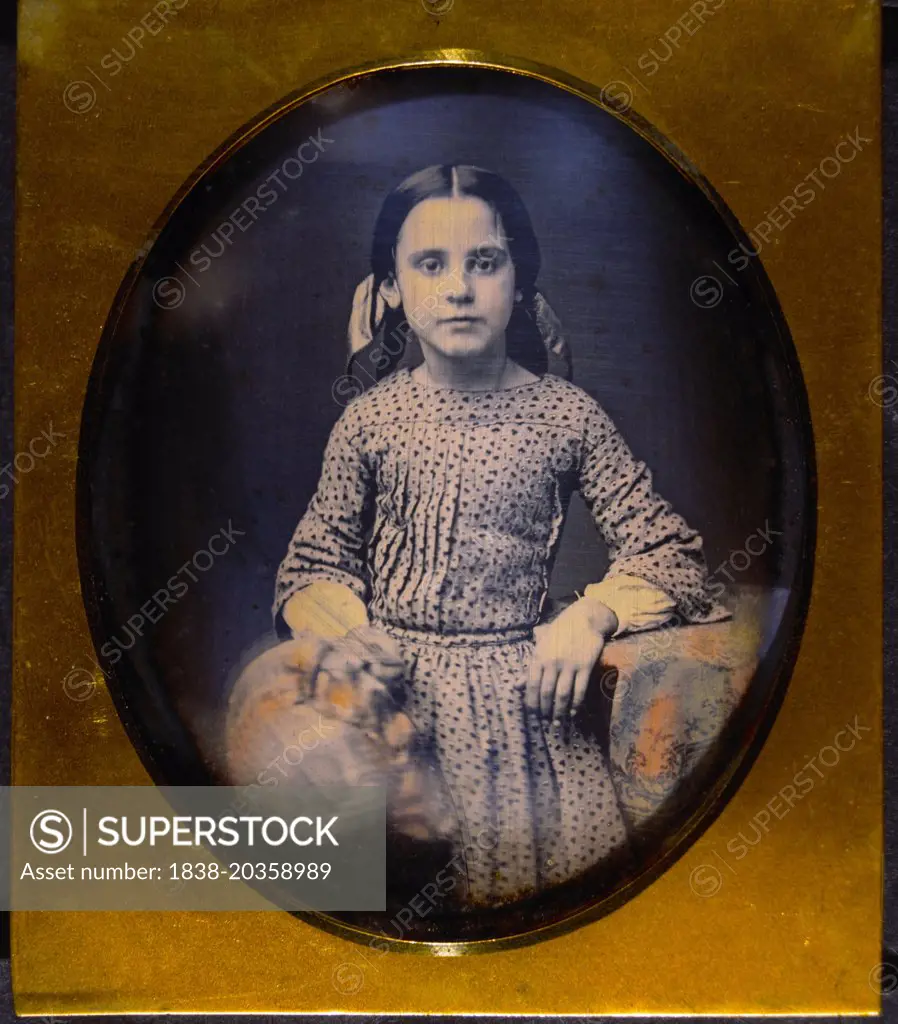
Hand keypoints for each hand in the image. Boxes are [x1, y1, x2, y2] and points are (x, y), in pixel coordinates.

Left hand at [526, 598, 618, 719]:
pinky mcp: (585, 665)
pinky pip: (580, 689)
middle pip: (547, 692)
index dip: (532, 702)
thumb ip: (529, 668)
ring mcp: (570, 664)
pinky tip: (573, 713)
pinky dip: (576, 704)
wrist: (583, 618)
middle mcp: (553, 662)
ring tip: (558, 722)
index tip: (533, 715)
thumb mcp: (540, 647)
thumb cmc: (558, 634)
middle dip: (545, 710)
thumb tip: (516, 685)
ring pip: (563, 694)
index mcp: (539, 657)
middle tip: (546, 722)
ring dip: (560, 711)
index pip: (532, 685)